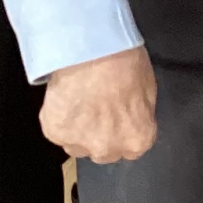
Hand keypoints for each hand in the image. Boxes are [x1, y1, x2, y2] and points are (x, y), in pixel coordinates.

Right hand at [40, 46, 158, 161]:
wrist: (93, 50)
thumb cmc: (125, 63)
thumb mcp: (147, 90)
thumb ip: (139, 114)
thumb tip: (133, 116)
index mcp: (137, 140)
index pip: (130, 150)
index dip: (121, 133)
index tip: (115, 118)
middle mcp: (108, 150)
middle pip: (103, 152)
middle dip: (99, 135)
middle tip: (95, 108)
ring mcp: (79, 144)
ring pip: (76, 146)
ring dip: (77, 131)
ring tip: (77, 102)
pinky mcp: (54, 133)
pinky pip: (56, 131)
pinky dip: (58, 117)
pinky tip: (63, 98)